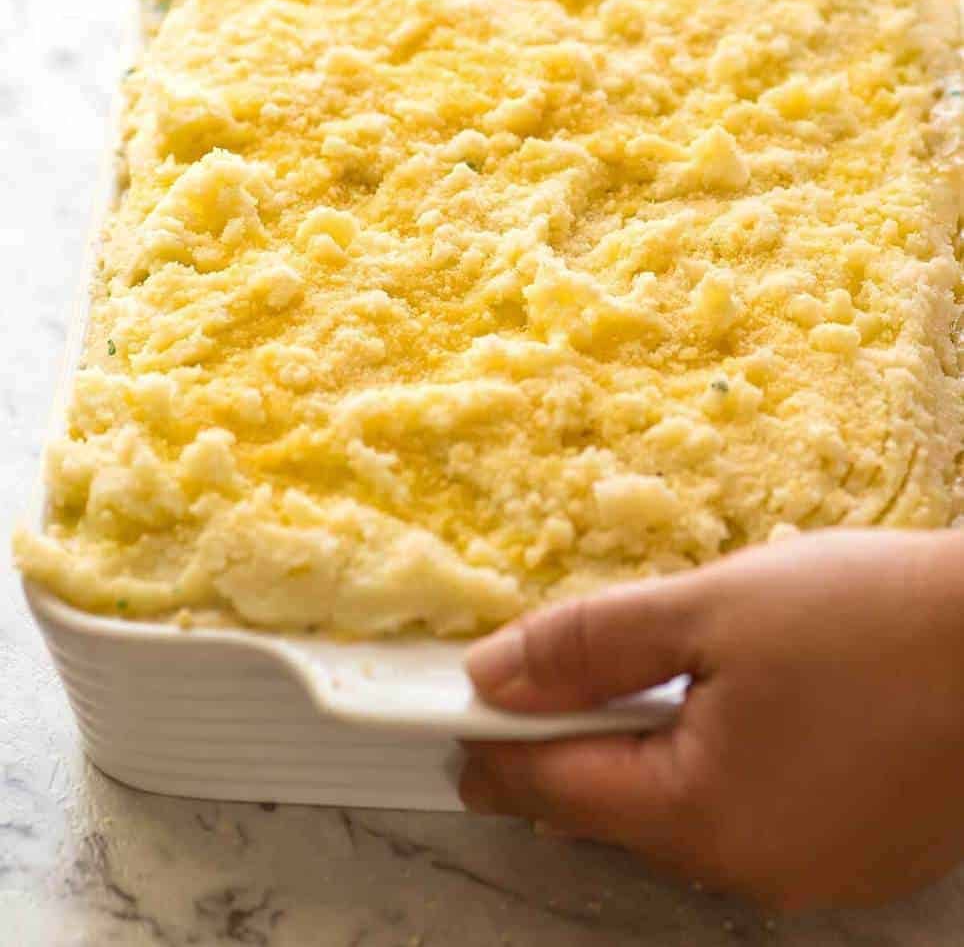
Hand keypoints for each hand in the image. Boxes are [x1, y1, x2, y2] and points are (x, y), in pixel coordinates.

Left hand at [461, 530, 963, 909]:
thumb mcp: (710, 607)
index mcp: (703, 814)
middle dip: (569, 751)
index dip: (497, 748)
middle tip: (537, 690)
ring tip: (632, 688)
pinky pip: (749, 818)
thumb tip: (489, 675)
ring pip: (685, 817)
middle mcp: (752, 868)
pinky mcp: (856, 855)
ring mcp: (812, 873)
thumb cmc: (867, 616)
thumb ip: (591, 645)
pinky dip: (714, 769)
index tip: (453, 721)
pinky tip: (728, 711)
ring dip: (644, 754)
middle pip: (620, 810)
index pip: (560, 790)